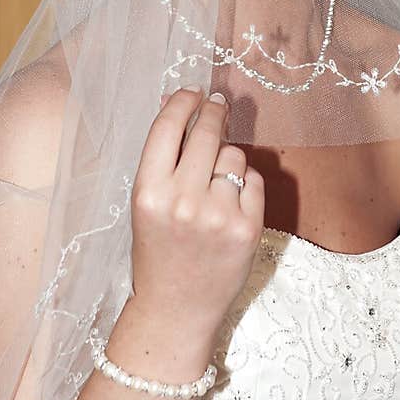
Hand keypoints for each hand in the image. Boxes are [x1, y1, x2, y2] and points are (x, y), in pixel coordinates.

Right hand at [130, 87, 264, 343]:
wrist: (176, 307)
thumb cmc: (159, 251)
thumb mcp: (147, 204)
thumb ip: (163, 159)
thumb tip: (182, 105)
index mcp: (148, 192)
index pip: (168, 127)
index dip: (183, 101)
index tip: (193, 92)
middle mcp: (182, 200)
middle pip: (207, 133)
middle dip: (214, 113)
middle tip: (218, 105)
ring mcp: (217, 214)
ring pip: (234, 156)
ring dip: (228, 159)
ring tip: (215, 183)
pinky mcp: (247, 227)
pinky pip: (253, 180)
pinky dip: (245, 184)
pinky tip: (231, 202)